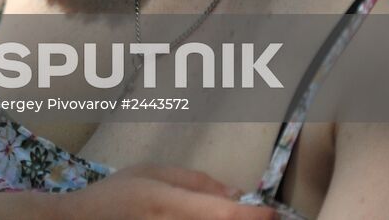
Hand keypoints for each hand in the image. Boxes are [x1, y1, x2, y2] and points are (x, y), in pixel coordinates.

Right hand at [54, 164, 278, 219]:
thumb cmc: (115, 196)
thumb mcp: (151, 173)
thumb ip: (195, 181)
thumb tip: (237, 192)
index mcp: (169, 204)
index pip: (223, 214)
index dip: (255, 216)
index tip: (272, 212)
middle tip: (262, 218)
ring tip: (232, 215)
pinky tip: (211, 219)